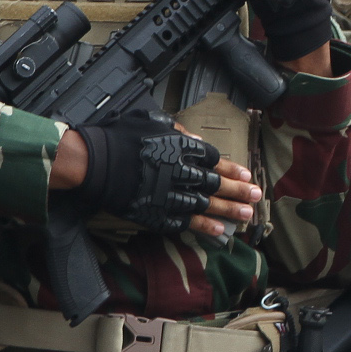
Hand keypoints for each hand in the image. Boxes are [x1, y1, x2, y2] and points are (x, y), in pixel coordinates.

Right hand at [73, 121, 261, 238]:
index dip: (231, 168)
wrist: (94, 163)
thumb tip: (195, 138)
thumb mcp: (149, 121)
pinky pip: (185, 221)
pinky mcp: (157, 213)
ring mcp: (169, 194)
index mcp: (180, 147)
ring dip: (228, 210)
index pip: (213, 158)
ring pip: (206, 204)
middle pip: (215, 182)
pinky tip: (220, 230)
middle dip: (238, 190)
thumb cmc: (119, 138)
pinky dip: (203, 226)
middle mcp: (180, 171)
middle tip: (256, 196)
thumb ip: (176, 129)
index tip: (246, 174)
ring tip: (246, 215)